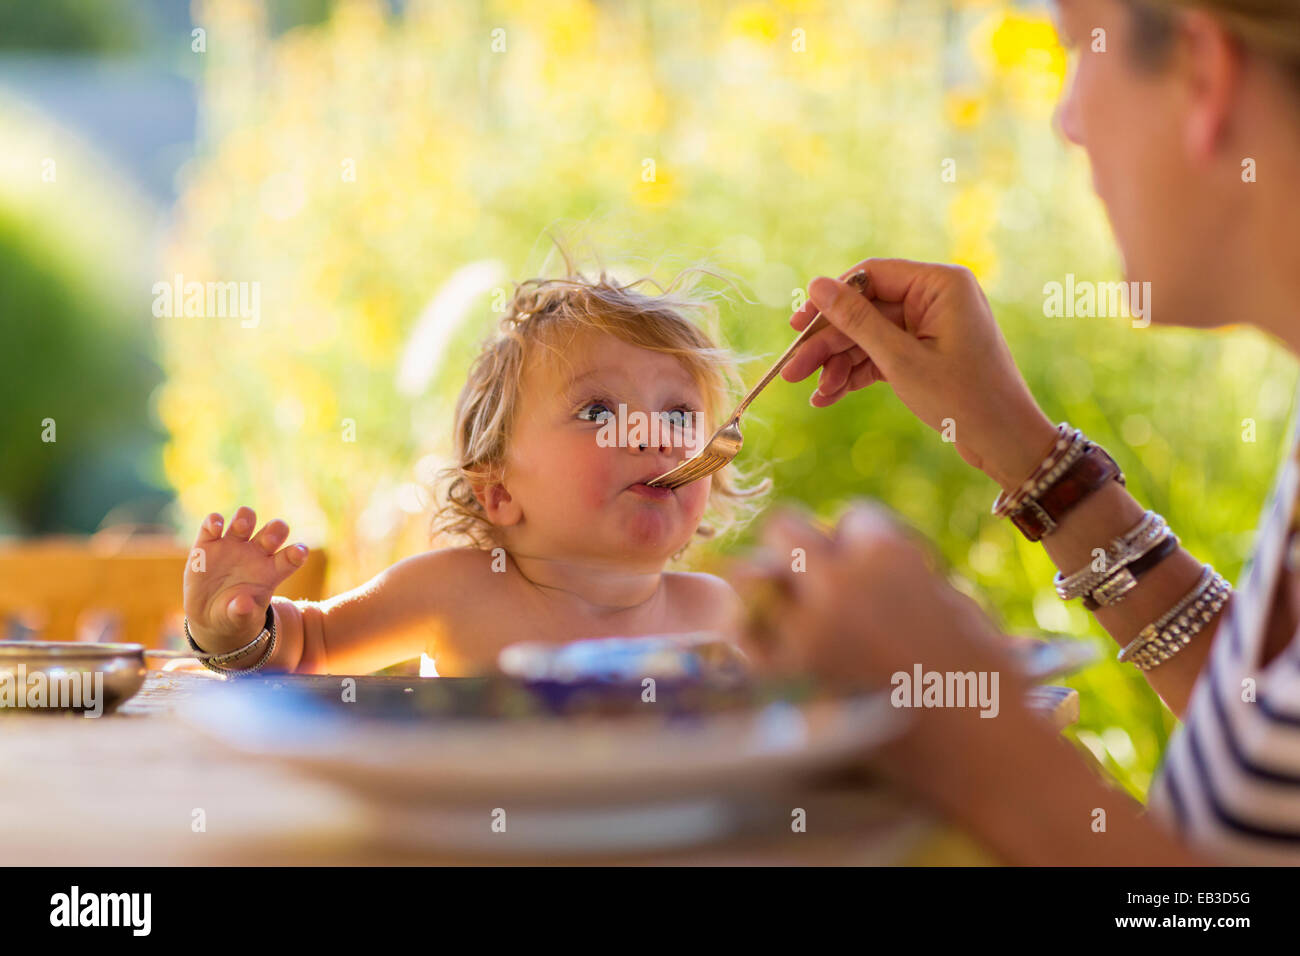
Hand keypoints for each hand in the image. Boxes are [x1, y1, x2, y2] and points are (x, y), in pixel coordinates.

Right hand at [182, 506, 308, 651]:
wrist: (208, 615)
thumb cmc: (234, 615)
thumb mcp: (239, 619)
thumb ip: (243, 613)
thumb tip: (243, 604)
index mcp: (272, 571)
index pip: (292, 557)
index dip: (297, 552)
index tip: (299, 552)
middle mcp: (256, 553)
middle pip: (274, 530)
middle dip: (274, 531)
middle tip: (268, 541)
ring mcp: (232, 546)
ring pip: (245, 518)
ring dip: (246, 518)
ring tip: (242, 528)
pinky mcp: (207, 545)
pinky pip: (213, 525)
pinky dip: (214, 521)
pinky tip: (215, 528)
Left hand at [728, 501, 1022, 691]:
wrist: (983, 756)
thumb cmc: (985, 680)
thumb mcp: (956, 601)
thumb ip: (903, 570)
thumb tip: (856, 556)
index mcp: (889, 553)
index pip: (850, 516)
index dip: (859, 543)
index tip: (865, 569)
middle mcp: (839, 582)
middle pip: (784, 528)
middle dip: (800, 549)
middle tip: (812, 579)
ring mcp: (805, 631)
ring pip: (751, 578)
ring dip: (769, 587)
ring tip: (787, 610)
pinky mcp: (783, 681)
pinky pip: (745, 637)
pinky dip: (758, 637)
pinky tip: (780, 650)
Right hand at [783, 258, 1058, 491]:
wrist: (1006, 443)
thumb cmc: (963, 399)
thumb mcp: (902, 360)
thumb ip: (857, 321)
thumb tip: (816, 285)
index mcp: (940, 284)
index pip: (870, 276)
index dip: (829, 301)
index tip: (797, 327)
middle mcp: (935, 298)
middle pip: (864, 310)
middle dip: (828, 343)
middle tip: (792, 370)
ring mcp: (929, 327)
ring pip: (867, 336)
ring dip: (837, 364)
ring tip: (811, 392)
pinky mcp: (924, 353)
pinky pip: (880, 355)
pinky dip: (855, 375)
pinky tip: (827, 397)